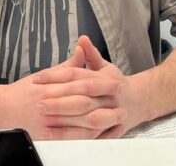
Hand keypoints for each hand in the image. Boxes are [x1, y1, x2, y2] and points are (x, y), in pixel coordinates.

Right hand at [0, 41, 122, 139]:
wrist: (0, 110)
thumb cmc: (22, 92)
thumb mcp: (44, 75)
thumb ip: (66, 66)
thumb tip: (82, 48)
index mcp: (50, 85)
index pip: (81, 83)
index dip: (101, 84)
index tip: (116, 84)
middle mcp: (49, 103)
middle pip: (84, 104)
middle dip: (106, 104)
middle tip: (123, 105)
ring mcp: (48, 121)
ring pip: (80, 123)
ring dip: (102, 122)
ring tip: (117, 119)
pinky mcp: (46, 136)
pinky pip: (72, 138)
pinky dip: (88, 136)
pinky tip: (99, 133)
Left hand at [33, 36, 151, 138]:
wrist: (138, 102)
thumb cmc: (114, 83)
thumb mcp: (104, 67)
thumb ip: (91, 54)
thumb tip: (82, 38)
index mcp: (105, 79)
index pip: (76, 75)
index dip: (56, 76)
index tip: (37, 79)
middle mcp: (109, 96)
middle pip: (82, 98)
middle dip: (59, 101)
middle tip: (38, 103)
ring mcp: (112, 114)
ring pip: (89, 118)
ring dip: (67, 119)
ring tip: (45, 119)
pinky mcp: (110, 130)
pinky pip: (92, 136)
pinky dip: (75, 136)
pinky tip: (57, 136)